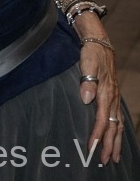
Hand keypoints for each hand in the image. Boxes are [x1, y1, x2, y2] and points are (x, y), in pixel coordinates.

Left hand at [77, 39, 124, 162]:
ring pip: (118, 125)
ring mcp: (115, 98)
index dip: (97, 134)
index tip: (93, 147)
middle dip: (109, 145)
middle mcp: (112, 98)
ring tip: (114, 156)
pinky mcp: (113, 97)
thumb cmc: (92, 54)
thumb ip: (87, 81)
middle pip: (112, 127)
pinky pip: (118, 118)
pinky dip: (118, 131)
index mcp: (106, 93)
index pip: (101, 119)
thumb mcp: (87, 64)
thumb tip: (87, 99)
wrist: (100, 44)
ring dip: (116, 142)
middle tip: (106, 161)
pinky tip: (116, 138)